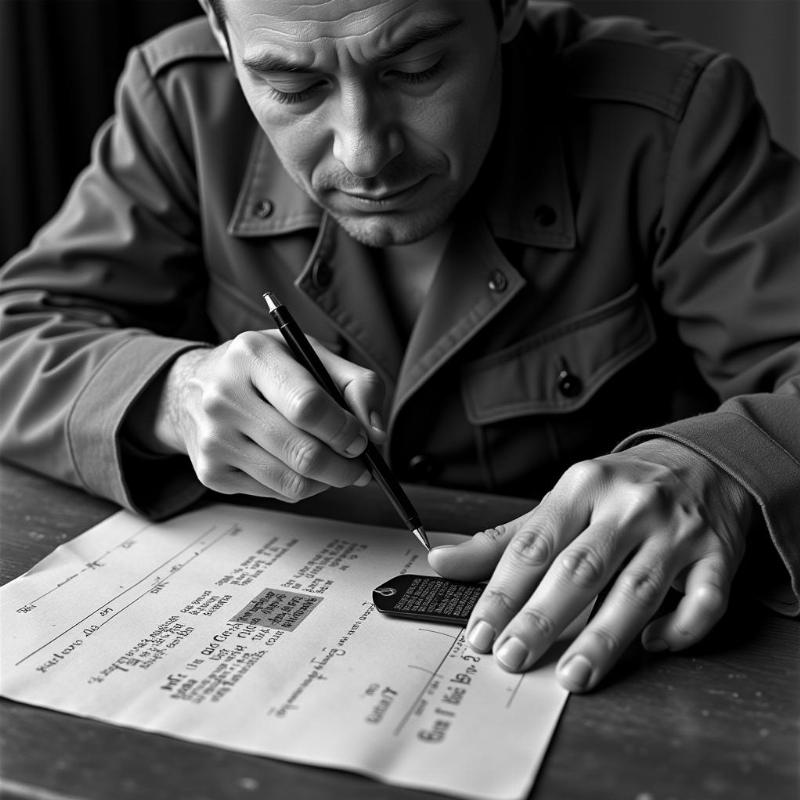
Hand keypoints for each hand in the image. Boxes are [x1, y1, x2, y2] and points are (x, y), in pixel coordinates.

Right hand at [147, 332, 384, 500]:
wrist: (193, 386)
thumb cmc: (264, 368)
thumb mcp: (309, 354)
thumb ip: (355, 383)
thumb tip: (376, 433)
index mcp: (251, 355)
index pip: (308, 406)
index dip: (345, 430)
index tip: (363, 439)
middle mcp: (224, 397)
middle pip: (303, 453)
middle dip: (346, 466)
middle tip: (361, 464)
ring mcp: (213, 439)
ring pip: (293, 483)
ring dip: (328, 481)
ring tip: (337, 466)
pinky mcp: (211, 473)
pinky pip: (276, 494)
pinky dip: (302, 487)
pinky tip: (301, 466)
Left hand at [428, 440, 753, 691]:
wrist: (701, 462)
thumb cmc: (618, 490)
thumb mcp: (561, 501)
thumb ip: (503, 538)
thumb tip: (440, 560)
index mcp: (582, 486)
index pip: (533, 545)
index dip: (502, 591)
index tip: (480, 632)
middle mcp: (628, 505)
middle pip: (580, 568)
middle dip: (542, 617)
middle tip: (512, 656)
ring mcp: (677, 530)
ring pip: (636, 589)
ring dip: (603, 637)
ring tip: (572, 675)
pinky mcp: (718, 555)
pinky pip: (703, 599)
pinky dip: (679, 628)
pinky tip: (653, 646)